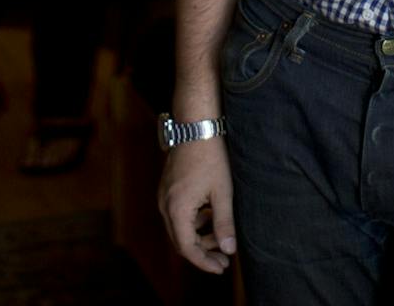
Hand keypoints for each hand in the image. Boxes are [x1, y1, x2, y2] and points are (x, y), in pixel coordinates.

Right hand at [158, 138, 235, 274]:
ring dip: (198, 237)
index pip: (187, 248)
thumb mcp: (222, 192)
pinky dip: (194, 222)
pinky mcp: (167, 188)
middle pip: (180, 241)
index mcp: (177, 209)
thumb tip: (229, 250)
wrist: (196, 125)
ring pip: (179, 228)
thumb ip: (224, 223)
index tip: (221, 268)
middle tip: (224, 260)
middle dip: (202, 253)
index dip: (204, 262)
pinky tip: (210, 216)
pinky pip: (178, 214)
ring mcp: (164, 196)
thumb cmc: (211, 156)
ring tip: (221, 238)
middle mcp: (165, 205)